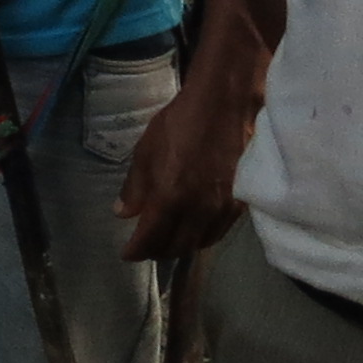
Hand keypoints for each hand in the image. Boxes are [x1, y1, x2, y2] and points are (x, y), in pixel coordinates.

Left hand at [118, 66, 254, 263]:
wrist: (223, 108)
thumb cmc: (178, 125)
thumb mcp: (145, 152)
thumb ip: (135, 187)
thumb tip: (123, 213)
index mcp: (170, 198)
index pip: (151, 238)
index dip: (136, 250)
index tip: (126, 254)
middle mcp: (197, 211)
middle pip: (176, 247)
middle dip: (157, 252)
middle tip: (145, 249)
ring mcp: (221, 209)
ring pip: (199, 244)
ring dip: (180, 248)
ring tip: (167, 243)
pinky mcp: (239, 204)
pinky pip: (218, 233)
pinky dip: (202, 239)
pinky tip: (193, 233)